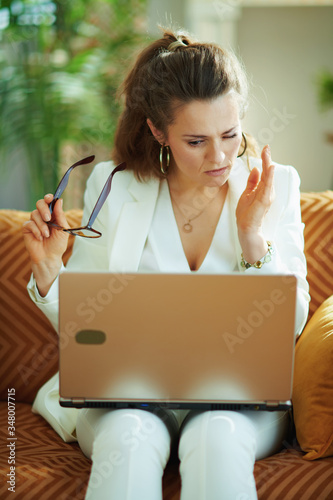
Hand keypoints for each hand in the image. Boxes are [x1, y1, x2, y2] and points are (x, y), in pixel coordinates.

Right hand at [22, 194, 69, 295]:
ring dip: (42, 225)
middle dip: (44, 210)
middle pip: (40, 203)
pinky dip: (36, 230)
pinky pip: (29, 224)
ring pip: (34, 214)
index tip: (49, 198)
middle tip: (48, 219)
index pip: (49, 202)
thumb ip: (60, 215)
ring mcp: (34, 222)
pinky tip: (40, 238)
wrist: (49, 257)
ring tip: (46, 235)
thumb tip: (59, 200)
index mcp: (53, 215)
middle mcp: (43, 216)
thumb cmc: (57, 244)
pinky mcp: (27, 228)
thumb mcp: (63, 230)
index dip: (48, 197)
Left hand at [236, 145, 274, 262]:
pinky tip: (270, 168)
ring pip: (269, 177)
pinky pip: (268, 186)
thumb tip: (255, 169)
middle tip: (267, 147)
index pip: (264, 172)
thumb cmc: (246, 213)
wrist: (246, 228)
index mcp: (262, 189)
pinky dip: (269, 177)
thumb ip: (252, 182)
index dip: (264, 160)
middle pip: (267, 172)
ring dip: (268, 164)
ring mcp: (267, 196)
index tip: (265, 149)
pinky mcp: (264, 200)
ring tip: (268, 153)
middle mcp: (267, 191)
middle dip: (267, 159)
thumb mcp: (247, 193)